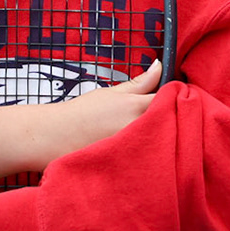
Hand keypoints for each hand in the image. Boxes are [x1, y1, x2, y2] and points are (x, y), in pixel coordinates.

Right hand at [30, 60, 161, 167]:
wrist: (53, 137)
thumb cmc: (82, 114)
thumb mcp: (112, 93)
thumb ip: (140, 82)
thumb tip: (159, 65)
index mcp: (137, 107)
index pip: (172, 99)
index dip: (176, 96)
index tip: (174, 96)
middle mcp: (139, 128)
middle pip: (172, 120)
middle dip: (173, 116)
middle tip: (164, 114)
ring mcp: (134, 149)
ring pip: (162, 139)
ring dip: (163, 134)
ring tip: (149, 132)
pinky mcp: (129, 164)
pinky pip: (148, 156)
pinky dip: (149, 151)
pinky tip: (141, 149)